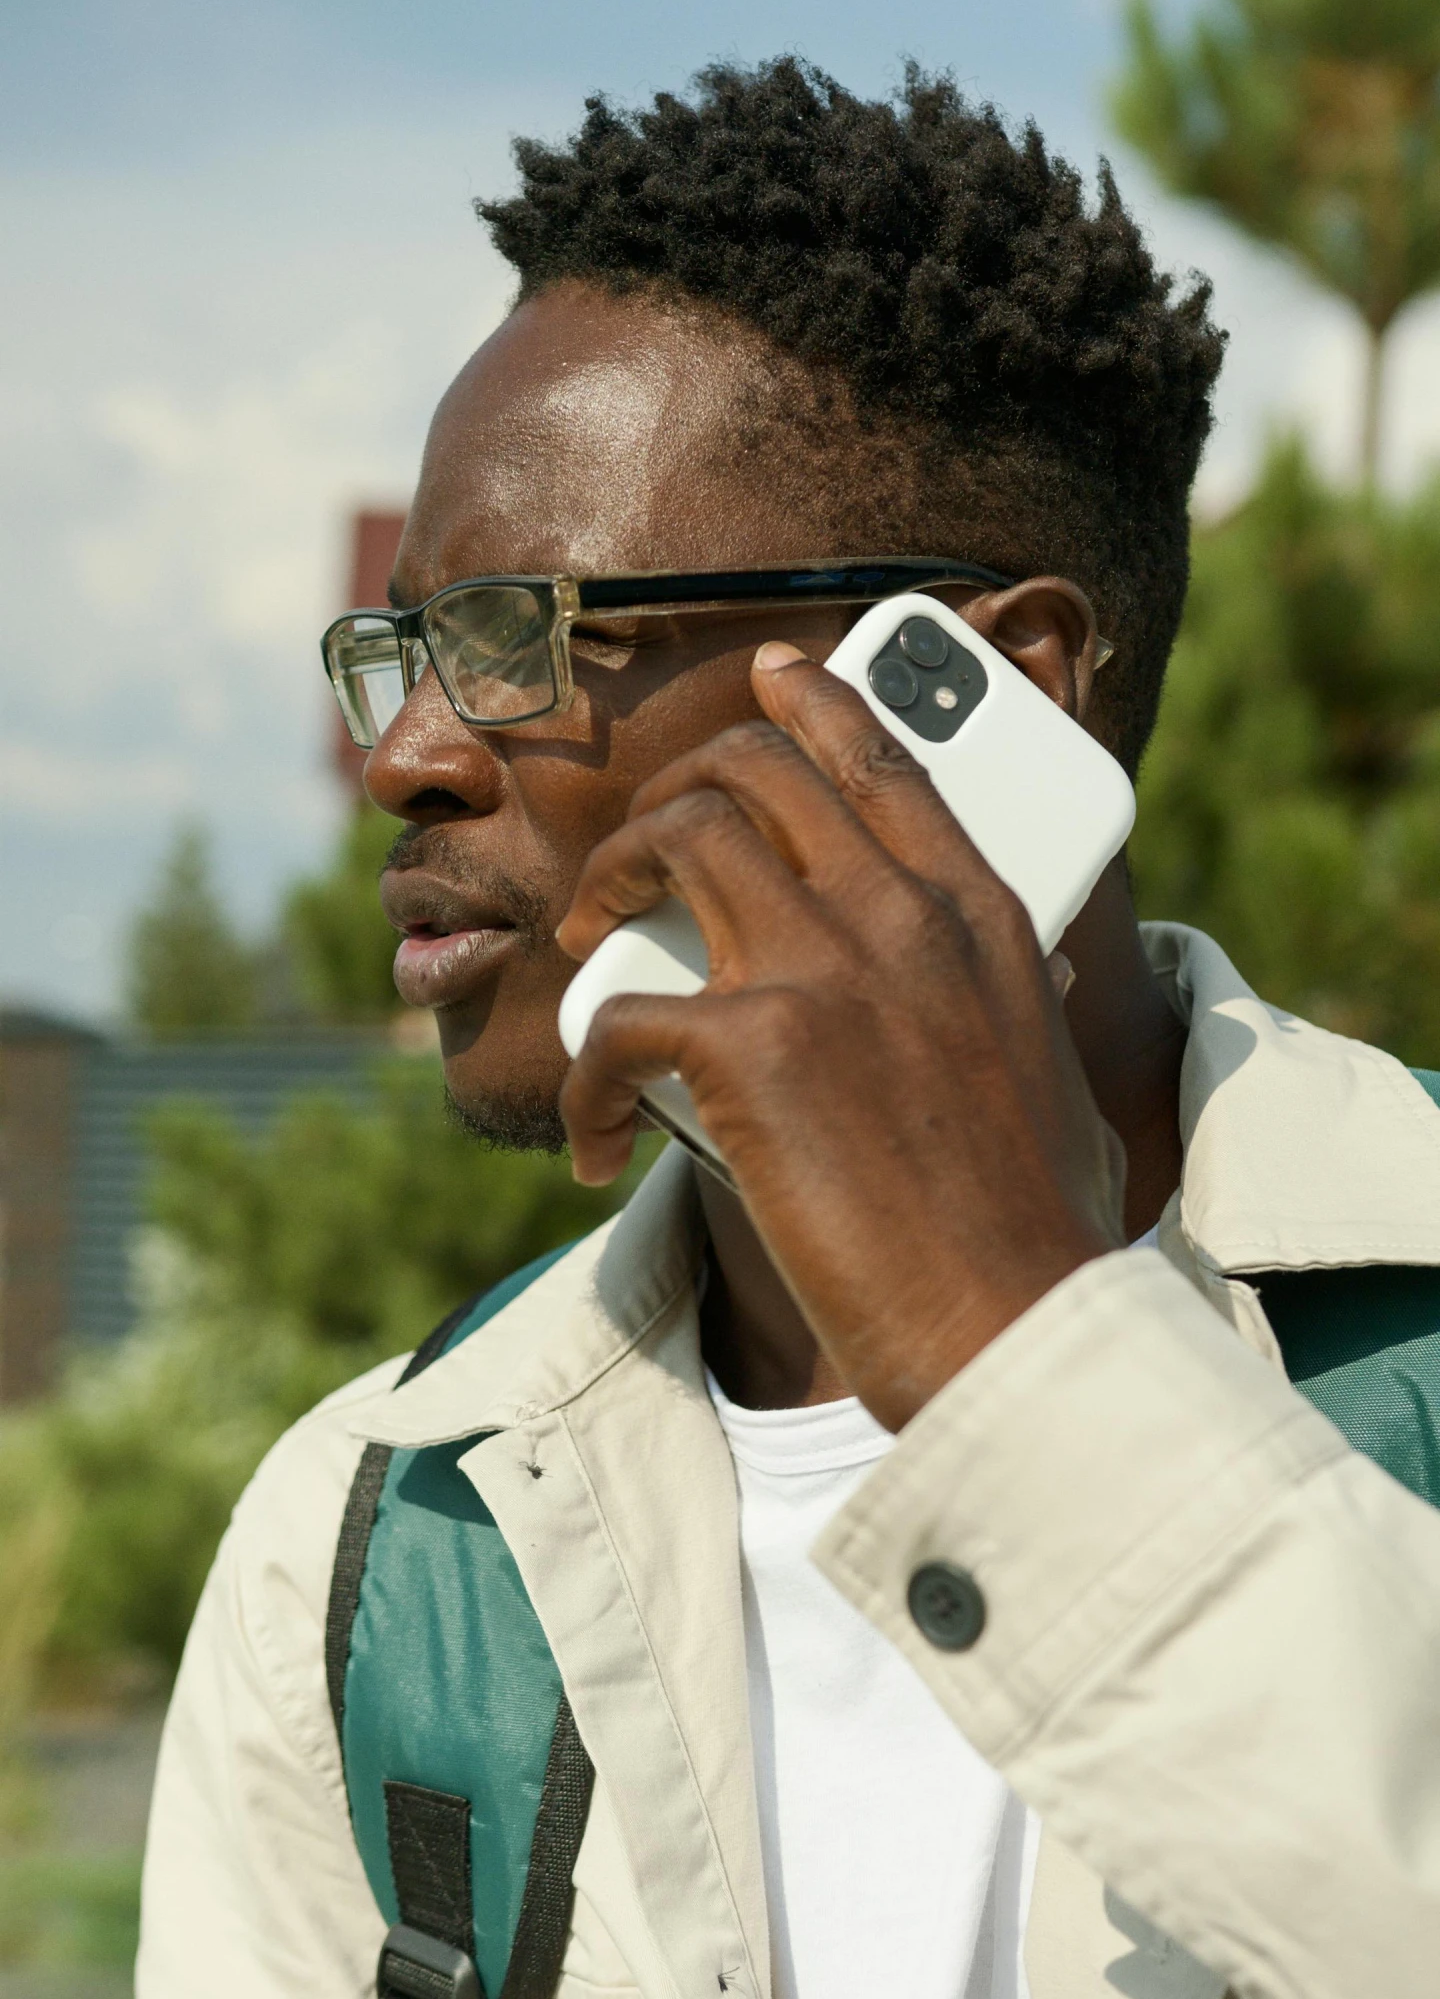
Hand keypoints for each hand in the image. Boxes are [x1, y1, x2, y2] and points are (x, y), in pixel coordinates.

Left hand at [556, 645, 1125, 1430]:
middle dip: (676, 790)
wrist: (1014, 1323)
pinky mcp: (753, 1048)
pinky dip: (585, 1081)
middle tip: (637, 858)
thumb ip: (1019, 1003)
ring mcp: (827, 970)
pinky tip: (593, 1143)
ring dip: (610, 877)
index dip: (812, 702)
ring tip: (587, 940)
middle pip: (758, 772)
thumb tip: (1025, 984)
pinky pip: (620, 1018)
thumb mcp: (1054, 1077)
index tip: (766, 675)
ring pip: (680, 838)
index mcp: (982, 915)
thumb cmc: (1033, 1228)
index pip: (884, 760)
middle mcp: (905, 915)